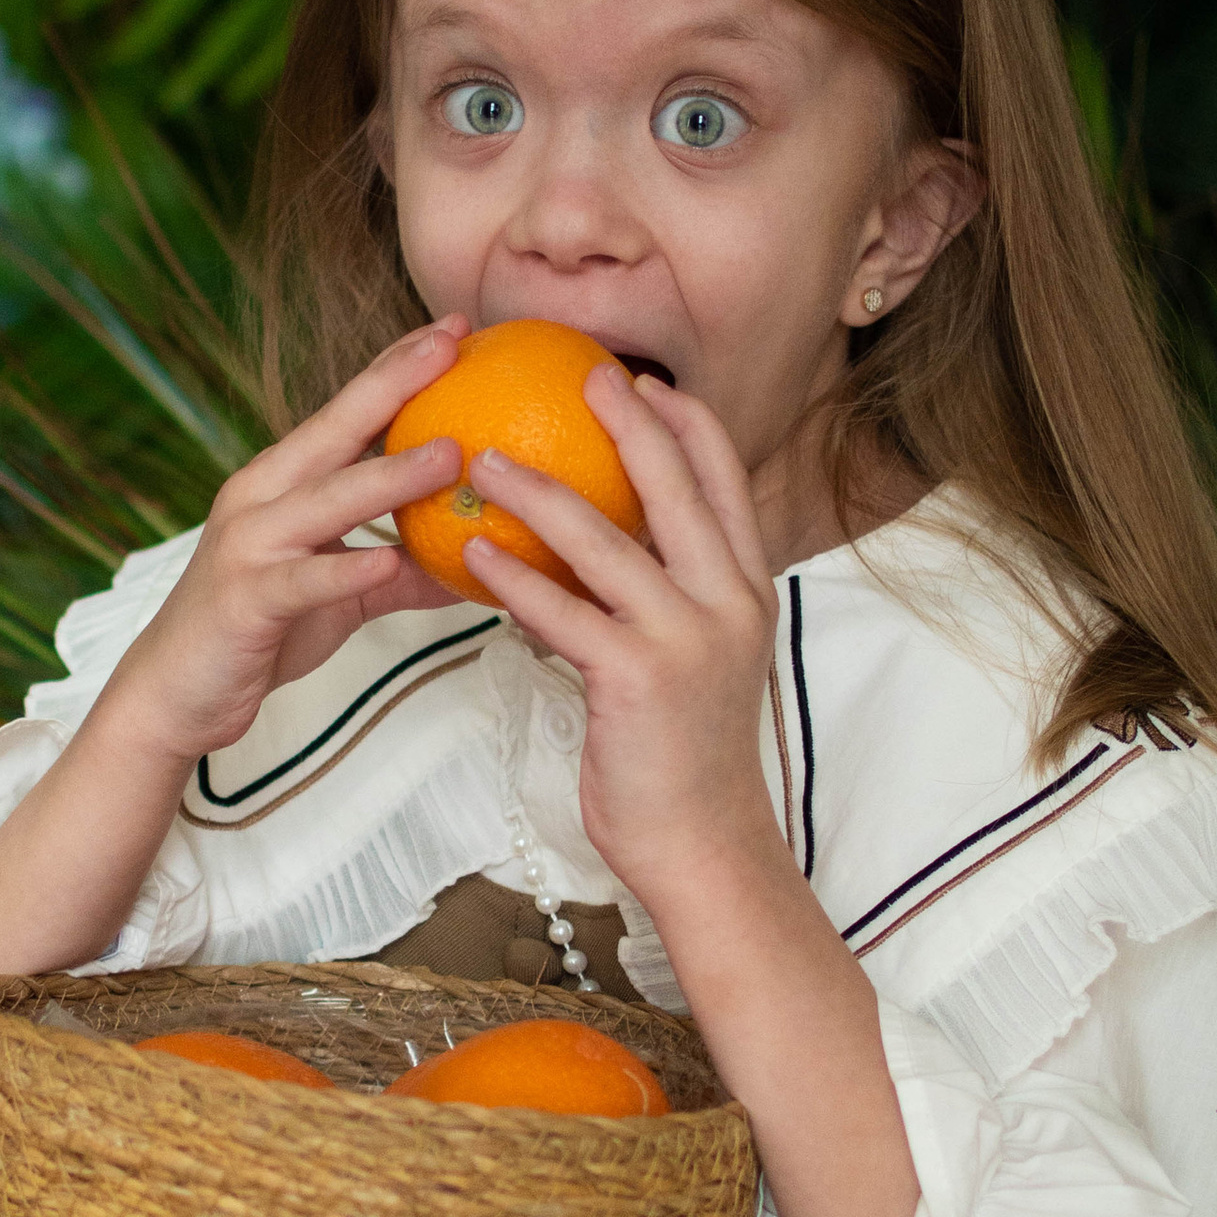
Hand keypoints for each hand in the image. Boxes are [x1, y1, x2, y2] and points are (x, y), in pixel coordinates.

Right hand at [101, 317, 470, 765]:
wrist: (173, 691)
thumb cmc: (255, 633)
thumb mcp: (338, 597)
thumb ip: (400, 573)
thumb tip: (475, 563)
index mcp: (281, 483)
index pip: (346, 412)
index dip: (398, 367)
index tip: (455, 327)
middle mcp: (260, 497)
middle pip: (335, 430)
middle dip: (395, 383)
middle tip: (453, 343)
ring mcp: (249, 545)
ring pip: (327, 500)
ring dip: (389, 476)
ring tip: (449, 454)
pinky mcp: (245, 600)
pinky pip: (304, 582)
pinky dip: (345, 571)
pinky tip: (387, 561)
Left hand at [461, 368, 782, 903]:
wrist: (703, 843)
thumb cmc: (682, 756)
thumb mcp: (692, 663)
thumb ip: (663, 602)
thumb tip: (607, 552)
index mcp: (746, 590)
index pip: (721, 481)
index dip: (684, 423)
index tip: (642, 382)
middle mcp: (726, 601)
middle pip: (675, 485)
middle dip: (629, 421)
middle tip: (581, 373)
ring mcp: (686, 636)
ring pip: (607, 539)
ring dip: (540, 490)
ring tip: (486, 457)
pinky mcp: (636, 676)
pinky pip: (563, 610)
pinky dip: (514, 578)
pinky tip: (471, 555)